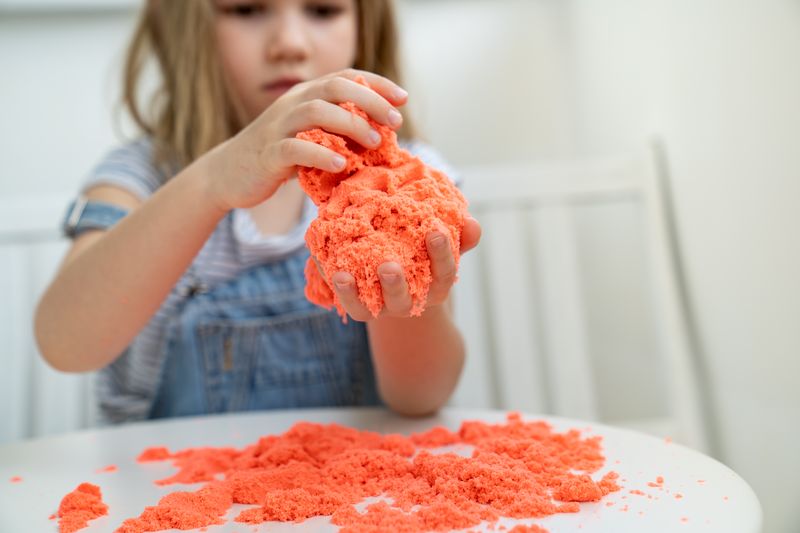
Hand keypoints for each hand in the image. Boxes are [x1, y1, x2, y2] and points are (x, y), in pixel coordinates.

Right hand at [204, 69, 407, 211]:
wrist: (229, 173)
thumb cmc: (280, 157)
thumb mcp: (311, 138)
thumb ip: (338, 132)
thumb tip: (382, 137)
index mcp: (306, 96)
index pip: (346, 77)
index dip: (377, 84)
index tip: (403, 99)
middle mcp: (292, 103)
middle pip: (334, 87)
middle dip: (370, 101)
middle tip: (395, 122)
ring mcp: (278, 127)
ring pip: (315, 111)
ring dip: (350, 125)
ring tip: (374, 143)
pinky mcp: (268, 154)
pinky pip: (295, 149)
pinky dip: (321, 155)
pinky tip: (341, 166)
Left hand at [329, 217, 481, 320]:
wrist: (400, 273)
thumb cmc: (425, 251)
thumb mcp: (443, 242)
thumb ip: (459, 234)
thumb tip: (473, 224)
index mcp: (436, 284)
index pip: (444, 273)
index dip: (442, 254)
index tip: (436, 232)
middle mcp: (411, 300)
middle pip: (405, 298)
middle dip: (396, 284)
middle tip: (388, 267)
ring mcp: (385, 307)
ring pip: (372, 307)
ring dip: (358, 293)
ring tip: (345, 274)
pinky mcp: (363, 308)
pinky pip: (351, 304)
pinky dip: (341, 291)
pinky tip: (334, 273)